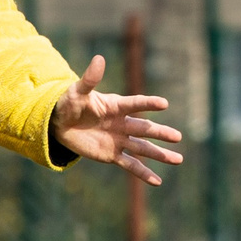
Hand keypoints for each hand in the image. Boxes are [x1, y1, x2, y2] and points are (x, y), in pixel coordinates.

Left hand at [49, 56, 180, 184]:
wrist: (61, 123)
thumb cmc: (70, 103)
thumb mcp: (78, 92)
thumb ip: (90, 79)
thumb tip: (99, 58)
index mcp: (115, 106)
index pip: (135, 104)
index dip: (148, 104)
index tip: (164, 104)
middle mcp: (122, 123)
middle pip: (145, 129)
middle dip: (161, 133)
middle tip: (178, 137)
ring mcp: (119, 140)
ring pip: (143, 148)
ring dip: (160, 154)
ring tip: (179, 160)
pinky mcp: (112, 155)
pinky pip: (130, 165)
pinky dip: (143, 173)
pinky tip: (157, 181)